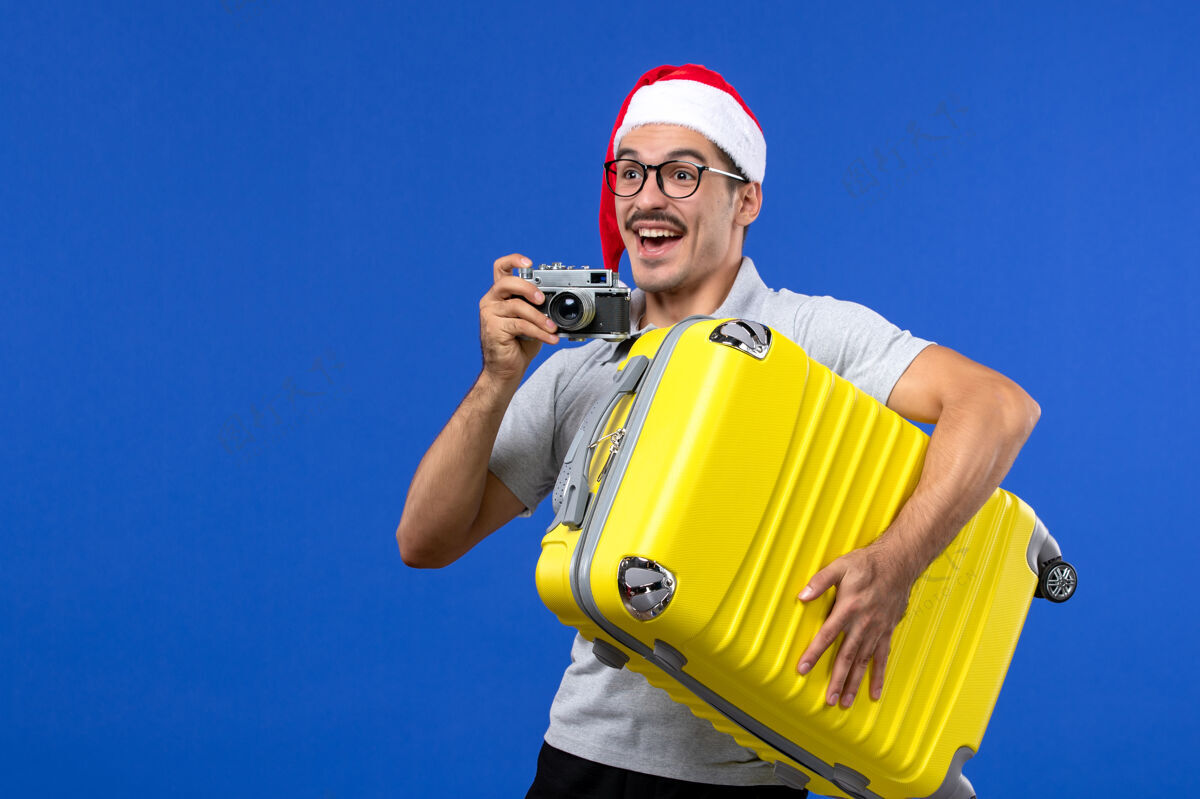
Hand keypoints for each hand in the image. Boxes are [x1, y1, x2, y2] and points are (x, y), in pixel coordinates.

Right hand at [479, 253, 559, 381]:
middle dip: (528, 288)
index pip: (501, 268)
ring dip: (540, 318)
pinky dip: (539, 332)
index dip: (513, 260)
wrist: (505, 370)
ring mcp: (490, 314)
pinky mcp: (493, 329)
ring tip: (553, 328)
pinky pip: (521, 326)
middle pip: (507, 282)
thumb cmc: (518, 344)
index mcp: (499, 294)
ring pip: (518, 307)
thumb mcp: (529, 319)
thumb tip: (556, 298)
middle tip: (542, 299)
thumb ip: (536, 306)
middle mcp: (491, 300)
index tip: (529, 262)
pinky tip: (550, 339)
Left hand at [795, 540, 917, 707]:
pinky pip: (882, 658)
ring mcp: (876, 630)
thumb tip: (802, 596)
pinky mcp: (887, 632)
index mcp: (848, 608)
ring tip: (846, 702)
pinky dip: (879, 676)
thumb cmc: (867, 564)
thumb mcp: (840, 566)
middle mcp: (863, 624)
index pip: (827, 635)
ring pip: (863, 662)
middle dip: (837, 680)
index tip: (802, 669)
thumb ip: (820, 581)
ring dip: (854, 683)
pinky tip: (875, 693)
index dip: (814, 653)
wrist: (899, 563)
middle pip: (846, 657)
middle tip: (828, 700)